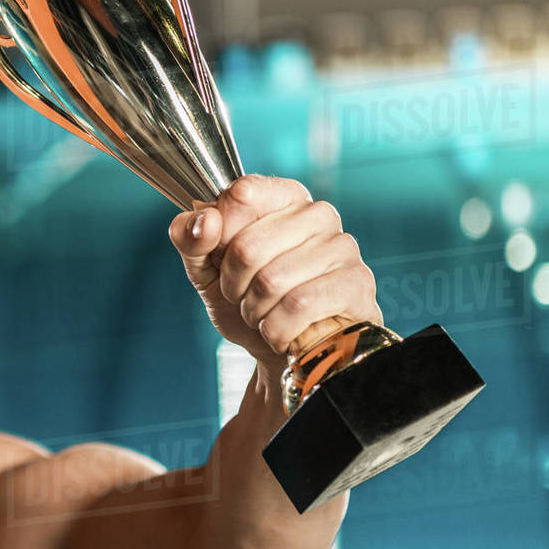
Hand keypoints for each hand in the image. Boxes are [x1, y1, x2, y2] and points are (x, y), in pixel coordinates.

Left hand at [168, 175, 382, 367]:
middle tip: (243, 296)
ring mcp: (342, 247)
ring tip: (264, 313)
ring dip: (254, 311)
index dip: (220, 236)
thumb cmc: (246, 299)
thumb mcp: (205, 268)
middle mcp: (317, 213)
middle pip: (247, 247)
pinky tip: (282, 331)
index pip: (240, 195)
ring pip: (272, 281)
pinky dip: (277, 329)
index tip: (223, 256)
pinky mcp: (357, 284)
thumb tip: (204, 221)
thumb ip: (191, 238)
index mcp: (282, 196)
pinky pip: (300, 306)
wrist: (279, 352)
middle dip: (233, 285)